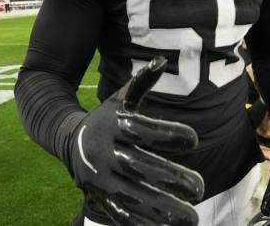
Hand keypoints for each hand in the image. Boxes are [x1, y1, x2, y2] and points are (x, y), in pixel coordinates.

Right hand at [69, 57, 203, 225]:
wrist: (69, 142)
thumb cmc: (107, 120)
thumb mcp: (120, 99)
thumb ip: (142, 83)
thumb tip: (162, 60)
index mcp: (115, 126)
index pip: (144, 130)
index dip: (170, 134)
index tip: (194, 139)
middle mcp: (106, 152)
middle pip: (140, 167)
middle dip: (172, 179)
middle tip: (200, 188)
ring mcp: (102, 179)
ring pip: (134, 196)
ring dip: (164, 210)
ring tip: (192, 218)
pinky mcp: (100, 199)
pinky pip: (122, 215)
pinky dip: (145, 224)